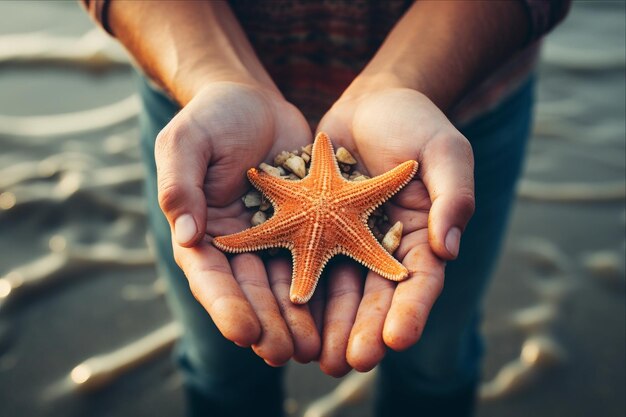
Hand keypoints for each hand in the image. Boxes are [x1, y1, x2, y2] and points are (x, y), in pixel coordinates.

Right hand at [155, 81, 320, 364]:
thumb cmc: (211, 118)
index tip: (243, 332)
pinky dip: (323, 284)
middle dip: (266, 322)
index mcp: (200, 231)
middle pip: (249, 290)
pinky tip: (339, 309)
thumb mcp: (186, 141)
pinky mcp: (304, 226)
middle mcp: (236, 243)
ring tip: (312, 345)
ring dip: (296, 316)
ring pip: (283, 283)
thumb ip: (180, 184)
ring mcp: (271, 237)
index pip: (209, 277)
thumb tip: (186, 235)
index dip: (225, 306)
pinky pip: (314, 257)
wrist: (253, 102)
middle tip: (283, 352)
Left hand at [315, 87, 474, 375]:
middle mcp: (385, 246)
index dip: (412, 311)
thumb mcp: (445, 151)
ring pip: (340, 288)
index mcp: (422, 236)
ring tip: (316, 355)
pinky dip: (298, 286)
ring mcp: (350, 239)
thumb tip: (448, 248)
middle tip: (352, 362)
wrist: (372, 100)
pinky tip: (285, 314)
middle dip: (366, 330)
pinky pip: (306, 259)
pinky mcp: (318, 226)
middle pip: (377, 296)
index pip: (421, 282)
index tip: (399, 339)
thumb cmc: (416, 121)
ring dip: (330, 323)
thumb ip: (453, 196)